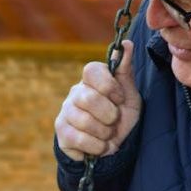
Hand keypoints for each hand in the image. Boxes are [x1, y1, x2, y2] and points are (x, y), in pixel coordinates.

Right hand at [55, 40, 140, 159]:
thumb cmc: (121, 117)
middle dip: (109, 115)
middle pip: (89, 98)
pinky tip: (100, 145)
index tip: (120, 99)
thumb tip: (126, 44)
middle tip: (114, 121)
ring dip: (104, 133)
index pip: (91, 70)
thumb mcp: (129, 95)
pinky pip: (79, 139)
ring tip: (107, 135)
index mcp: (91, 80)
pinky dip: (96, 146)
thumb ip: (125, 70)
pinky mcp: (61, 133)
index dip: (109, 86)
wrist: (112, 147)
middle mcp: (74, 93)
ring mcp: (65, 113)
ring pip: (84, 121)